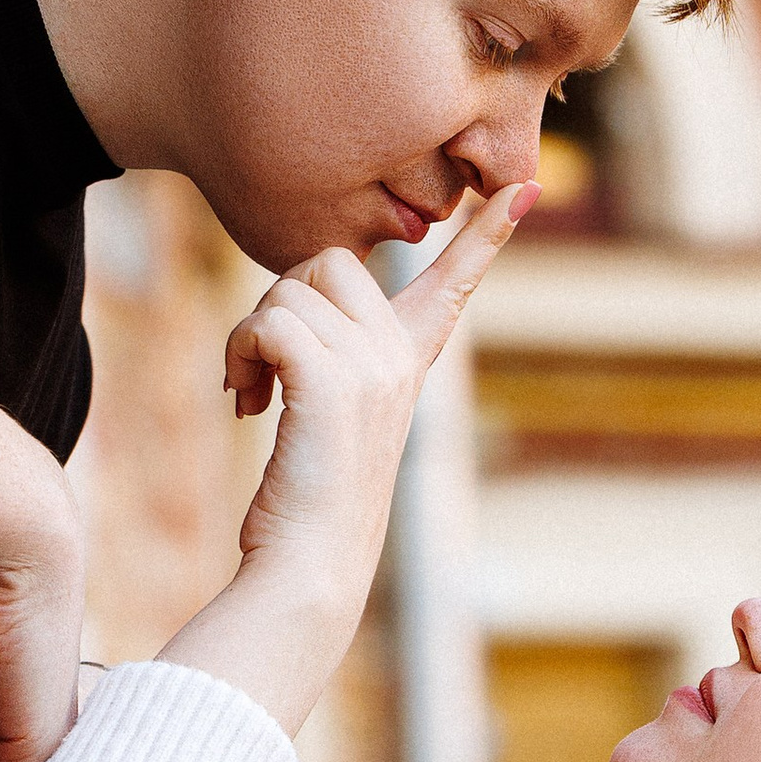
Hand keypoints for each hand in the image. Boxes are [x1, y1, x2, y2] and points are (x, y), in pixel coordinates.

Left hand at [164, 180, 536, 733]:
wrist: (310, 570)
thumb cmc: (309, 507)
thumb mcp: (332, 423)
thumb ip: (328, 363)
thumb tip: (283, 321)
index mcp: (410, 364)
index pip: (453, 285)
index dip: (483, 238)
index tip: (521, 191)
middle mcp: (400, 359)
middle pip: (329, 260)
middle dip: (279, 302)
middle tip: (261, 368)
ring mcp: (373, 369)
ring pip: (288, 288)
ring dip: (248, 335)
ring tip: (250, 392)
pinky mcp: (333, 383)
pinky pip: (268, 321)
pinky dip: (239, 353)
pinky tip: (244, 401)